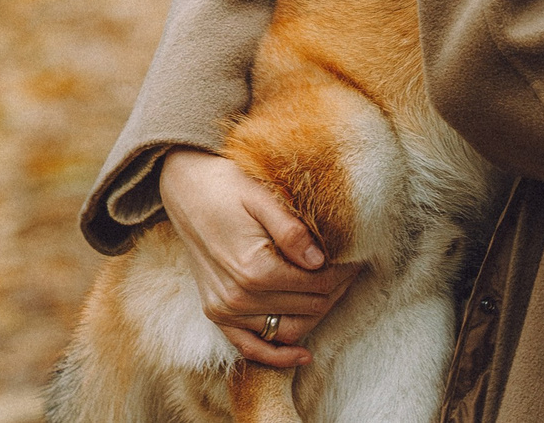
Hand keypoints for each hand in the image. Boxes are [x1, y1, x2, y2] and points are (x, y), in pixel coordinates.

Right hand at [158, 148, 361, 367]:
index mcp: (254, 269)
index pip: (317, 284)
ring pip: (287, 329)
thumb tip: (320, 262)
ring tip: (334, 291)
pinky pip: (250, 347)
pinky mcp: (216, 313)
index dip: (343, 273)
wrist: (185, 189)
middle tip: (352, 271)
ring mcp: (224, 309)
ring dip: (315, 315)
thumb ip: (292, 231)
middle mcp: (238, 296)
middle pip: (307, 308)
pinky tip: (302, 355)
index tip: (358, 259)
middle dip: (336, 291)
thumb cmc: (226, 186)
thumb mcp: (262, 197)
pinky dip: (276, 355)